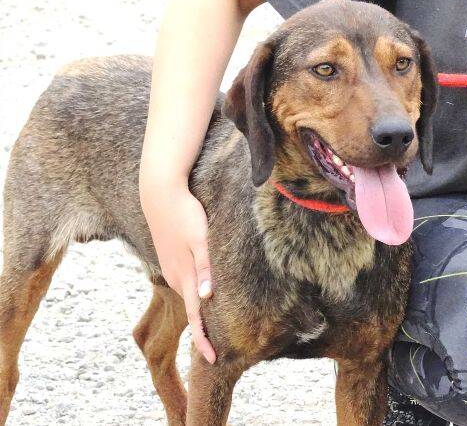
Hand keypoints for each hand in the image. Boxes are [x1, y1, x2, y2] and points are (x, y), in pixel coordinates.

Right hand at [141, 184, 215, 363]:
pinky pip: (185, 282)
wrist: (160, 194)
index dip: (203, 340)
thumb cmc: (185, 214)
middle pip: (193, 310)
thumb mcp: (200, 239)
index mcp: (185, 276)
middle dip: (204, 330)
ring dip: (200, 311)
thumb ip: (205, 268)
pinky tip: (202, 293)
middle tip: (218, 347)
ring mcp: (171, 267)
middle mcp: (176, 276)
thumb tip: (207, 298)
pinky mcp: (170, 257)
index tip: (212, 361)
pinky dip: (194, 293)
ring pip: (189, 295)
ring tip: (213, 325)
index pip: (196, 317)